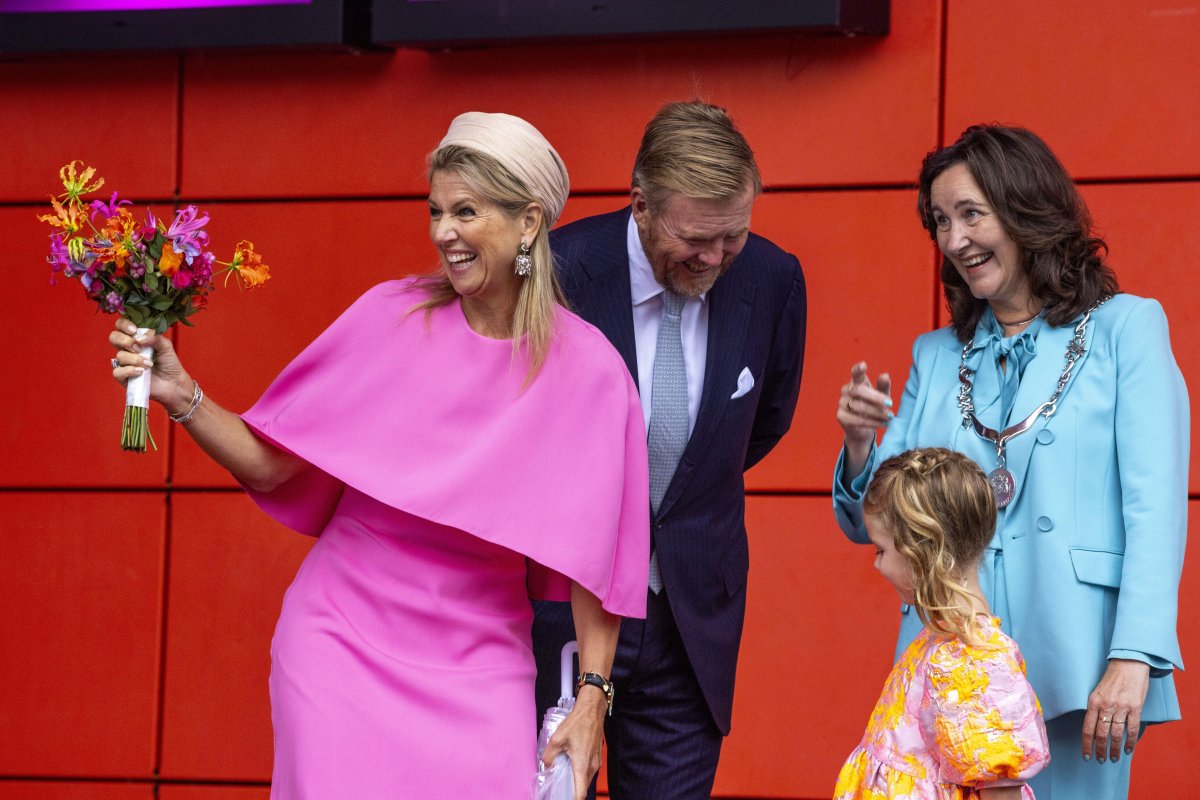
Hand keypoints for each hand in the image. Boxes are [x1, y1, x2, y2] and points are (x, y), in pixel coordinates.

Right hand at [108, 319, 193, 414]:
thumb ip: (154, 338)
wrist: (174, 382)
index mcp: (136, 339)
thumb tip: (139, 338)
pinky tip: (141, 372)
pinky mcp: (124, 378)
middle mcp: (128, 349)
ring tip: (149, 364)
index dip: (124, 325)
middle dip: (125, 341)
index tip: (134, 330)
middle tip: (138, 348)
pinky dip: (129, 370)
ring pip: (119, 356)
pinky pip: (117, 372)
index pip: (121, 326)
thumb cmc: (170, 363)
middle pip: (114, 337)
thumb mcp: (166, 346)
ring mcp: (125, 363)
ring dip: (135, 359)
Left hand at [541, 688, 605, 799]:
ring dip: (577, 781)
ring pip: (586, 779)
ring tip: (564, 777)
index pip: (580, 793)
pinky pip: (589, 771)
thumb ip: (549, 755)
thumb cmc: (578, 722)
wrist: (592, 710)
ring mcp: (596, 761)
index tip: (564, 798)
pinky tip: (572, 765)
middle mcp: (592, 766)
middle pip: (583, 788)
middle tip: (560, 790)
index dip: (572, 799)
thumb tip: (546, 765)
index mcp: (582, 765)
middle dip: (573, 791)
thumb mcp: (557, 738)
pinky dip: (581, 772)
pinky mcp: (597, 757)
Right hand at [837, 362, 892, 478]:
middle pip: (859, 390)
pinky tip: (882, 424)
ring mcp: (841, 403)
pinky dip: (872, 422)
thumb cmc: (875, 407)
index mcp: (857, 381)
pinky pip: (856, 420)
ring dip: (877, 412)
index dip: (858, 369)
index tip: (864, 365)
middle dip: (876, 397)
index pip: (855, 373)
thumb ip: (884, 387)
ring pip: (859, 406)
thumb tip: (885, 376)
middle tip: (890, 404)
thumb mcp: (883, 396)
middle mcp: (847, 390)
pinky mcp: (841, 416)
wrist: (864, 428)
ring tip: (889, 417)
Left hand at [1081, 659, 1149, 762]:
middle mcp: (1106, 706)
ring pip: (1116, 734)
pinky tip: (1128, 749)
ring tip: (1113, 758)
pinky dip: (1130, 741)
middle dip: (1100, 750)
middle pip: (1101, 735)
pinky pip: (1131, 729)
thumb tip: (1094, 726)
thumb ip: (1096, 707)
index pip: (1087, 728)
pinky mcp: (1135, 708)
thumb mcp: (1097, 691)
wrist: (1129, 663)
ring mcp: (1121, 707)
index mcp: (1093, 702)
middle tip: (1101, 760)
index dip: (1086, 745)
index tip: (1086, 756)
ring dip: (1114, 749)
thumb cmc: (1112, 677)